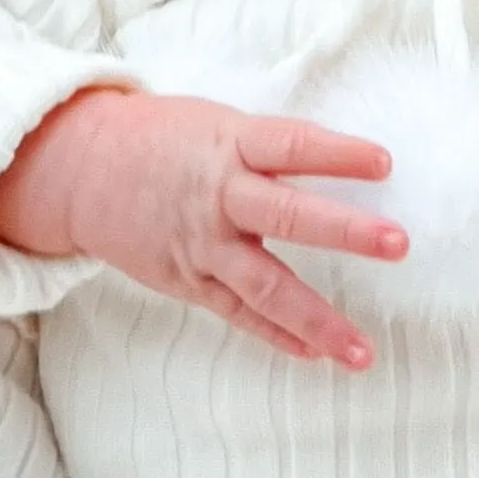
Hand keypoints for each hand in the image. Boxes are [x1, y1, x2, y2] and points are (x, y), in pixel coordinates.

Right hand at [0, 86, 401, 368]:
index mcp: (227, 144)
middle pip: (286, 216)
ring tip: (363, 350)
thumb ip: (268, 149)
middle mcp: (217, 196)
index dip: (336, 153)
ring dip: (318, 319)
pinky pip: (238, 313)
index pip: (290, 145)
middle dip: (343, 231)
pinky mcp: (188, 281)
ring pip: (266, 286)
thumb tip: (344, 162)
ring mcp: (202, 245)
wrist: (81, 171)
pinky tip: (316, 354)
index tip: (384, 162)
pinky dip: (277, 334)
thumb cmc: (160, 140)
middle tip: (397, 243)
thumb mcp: (214, 123)